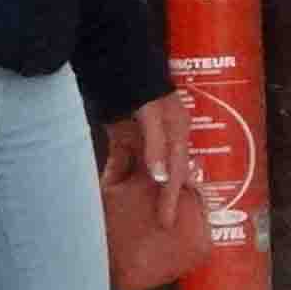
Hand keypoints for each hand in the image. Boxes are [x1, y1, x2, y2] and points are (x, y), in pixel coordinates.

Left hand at [101, 89, 197, 224]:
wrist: (115, 64)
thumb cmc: (139, 86)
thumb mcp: (152, 116)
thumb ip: (155, 147)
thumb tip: (161, 179)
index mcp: (177, 132)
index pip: (177, 172)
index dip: (172, 198)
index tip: (167, 222)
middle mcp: (164, 138)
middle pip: (165, 175)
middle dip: (163, 199)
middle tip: (161, 226)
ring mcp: (143, 138)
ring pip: (143, 172)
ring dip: (141, 191)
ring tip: (140, 216)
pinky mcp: (123, 137)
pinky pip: (122, 162)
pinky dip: (118, 176)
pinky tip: (112, 191)